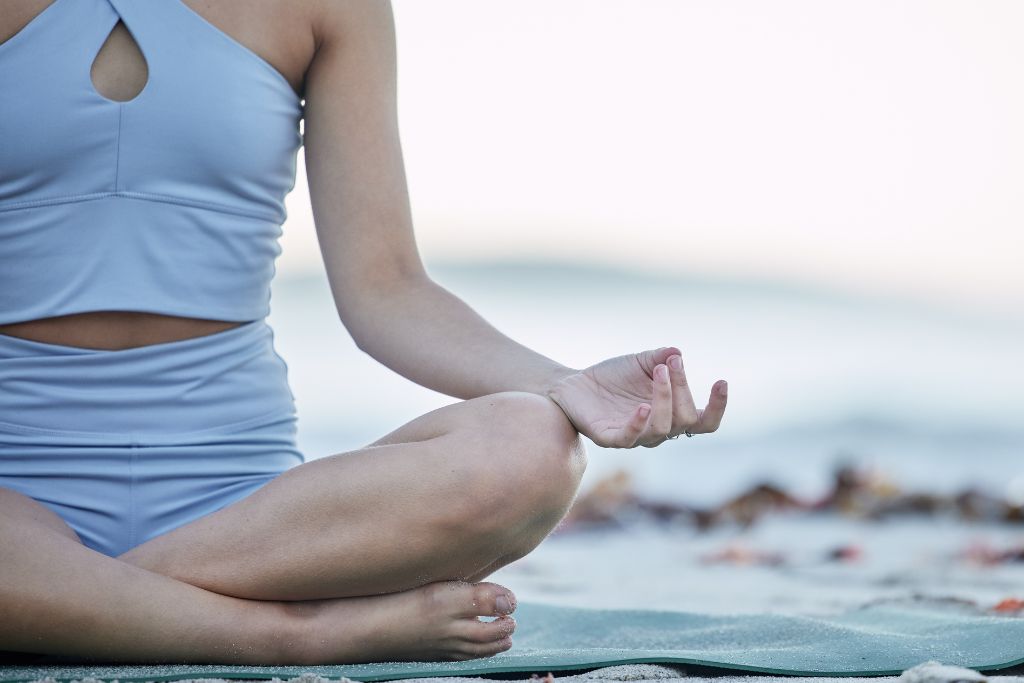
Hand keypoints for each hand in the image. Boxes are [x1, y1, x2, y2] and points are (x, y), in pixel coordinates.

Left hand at [545, 346, 727, 447]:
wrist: (573, 384)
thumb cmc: (613, 376)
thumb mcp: (641, 361)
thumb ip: (661, 357)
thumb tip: (677, 353)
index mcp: (671, 414)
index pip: (703, 422)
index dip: (717, 408)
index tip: (721, 382)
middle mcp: (657, 430)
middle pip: (684, 419)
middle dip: (682, 388)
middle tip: (669, 364)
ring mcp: (634, 436)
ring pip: (661, 430)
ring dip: (664, 400)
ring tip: (659, 372)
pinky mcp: (610, 438)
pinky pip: (629, 438)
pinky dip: (638, 423)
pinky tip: (642, 406)